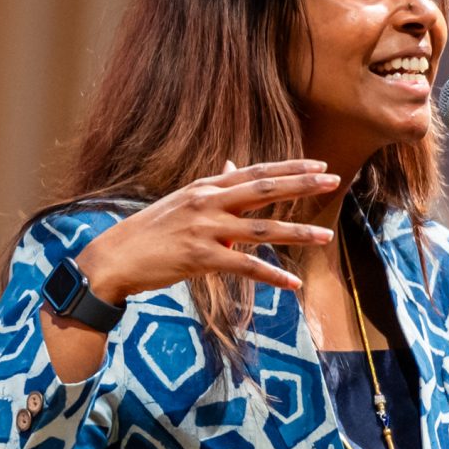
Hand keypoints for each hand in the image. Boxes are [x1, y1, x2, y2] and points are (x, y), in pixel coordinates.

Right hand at [74, 159, 343, 303]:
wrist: (115, 257)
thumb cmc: (150, 232)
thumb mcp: (182, 202)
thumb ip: (213, 187)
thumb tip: (235, 166)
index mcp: (205, 187)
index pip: (255, 172)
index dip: (290, 168)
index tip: (320, 164)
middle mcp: (207, 202)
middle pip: (264, 189)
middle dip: (302, 185)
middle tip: (333, 179)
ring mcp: (204, 229)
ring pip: (261, 230)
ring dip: (297, 233)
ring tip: (326, 236)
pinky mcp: (199, 258)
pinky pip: (244, 267)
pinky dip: (271, 277)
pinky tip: (293, 284)